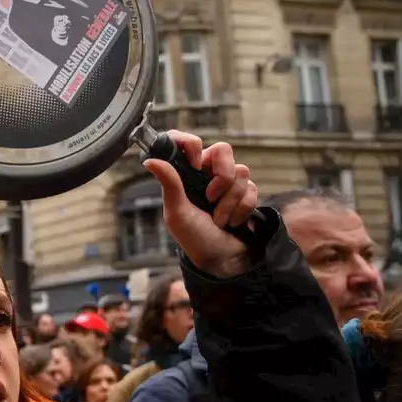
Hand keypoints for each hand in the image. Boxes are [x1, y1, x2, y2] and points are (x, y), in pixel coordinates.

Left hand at [143, 131, 257, 277]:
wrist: (221, 259)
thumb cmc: (194, 238)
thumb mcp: (177, 212)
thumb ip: (169, 184)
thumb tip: (149, 160)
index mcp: (186, 174)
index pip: (186, 141)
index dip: (191, 144)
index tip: (194, 164)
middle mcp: (207, 174)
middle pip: (223, 149)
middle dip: (221, 177)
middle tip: (209, 197)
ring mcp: (229, 183)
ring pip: (240, 171)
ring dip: (229, 201)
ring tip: (218, 219)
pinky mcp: (247, 193)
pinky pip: (252, 188)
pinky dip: (241, 209)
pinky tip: (232, 222)